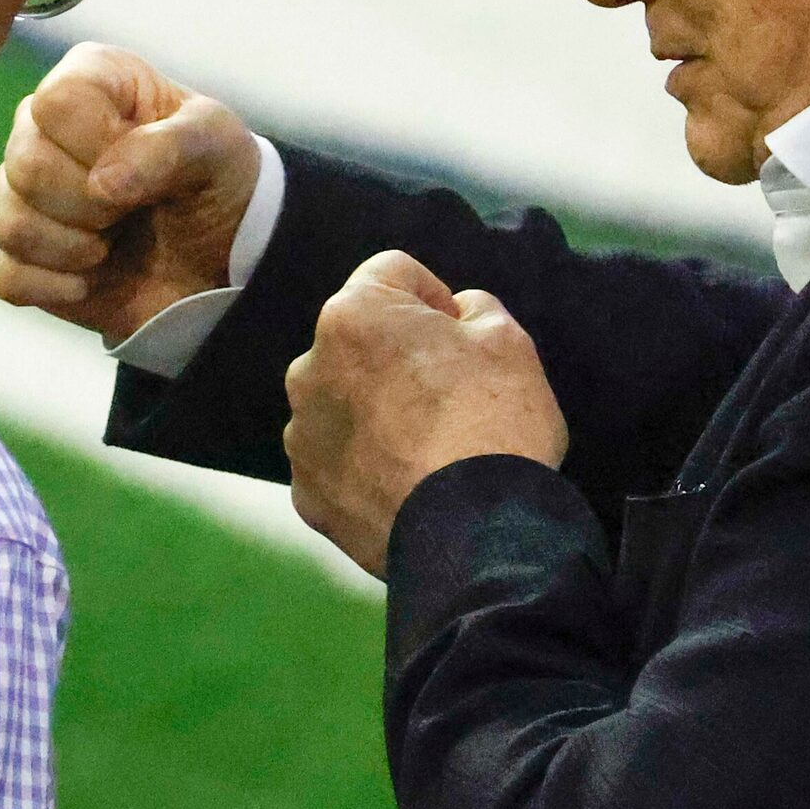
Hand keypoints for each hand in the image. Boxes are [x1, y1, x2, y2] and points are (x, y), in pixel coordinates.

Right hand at [0, 43, 261, 343]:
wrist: (220, 258)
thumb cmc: (216, 180)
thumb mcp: (217, 146)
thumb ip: (168, 148)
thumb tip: (102, 184)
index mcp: (89, 80)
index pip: (56, 103)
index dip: (100, 143)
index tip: (147, 164)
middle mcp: (42, 128)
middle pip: (27, 165)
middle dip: (94, 204)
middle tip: (134, 210)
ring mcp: (23, 192)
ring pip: (11, 223)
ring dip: (77, 248)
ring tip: (114, 242)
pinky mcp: (18, 253)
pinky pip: (7, 275)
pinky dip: (57, 286)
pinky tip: (93, 279)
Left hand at [284, 251, 569, 574]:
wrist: (475, 534)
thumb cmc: (493, 422)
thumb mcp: (507, 339)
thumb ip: (474, 309)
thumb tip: (455, 314)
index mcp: (352, 316)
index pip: (393, 274)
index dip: (436, 299)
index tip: (462, 336)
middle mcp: (309, 370)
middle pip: (359, 344)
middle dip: (397, 358)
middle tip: (449, 395)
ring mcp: (302, 438)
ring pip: (343, 405)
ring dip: (377, 413)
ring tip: (427, 449)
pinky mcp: (307, 496)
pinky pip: (338, 464)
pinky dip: (365, 469)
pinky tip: (407, 486)